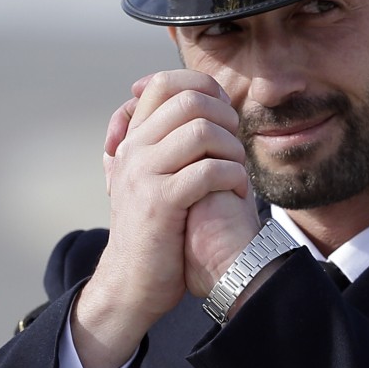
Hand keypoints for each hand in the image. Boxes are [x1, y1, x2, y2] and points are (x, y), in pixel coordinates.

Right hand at [73, 71, 258, 367]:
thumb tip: (196, 105)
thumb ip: (165, 144)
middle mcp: (134, 150)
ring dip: (232, 149)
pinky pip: (208, 171)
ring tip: (237, 171)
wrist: (131, 284)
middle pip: (190, 101)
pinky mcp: (161, 203)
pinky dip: (234, 178)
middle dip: (226, 118)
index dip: (203, 86)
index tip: (224, 112)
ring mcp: (144, 175)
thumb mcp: (151, 179)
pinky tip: (237, 194)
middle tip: (236, 145)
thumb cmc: (155, 230)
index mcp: (133, 139)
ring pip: (202, 132)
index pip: (163, 83)